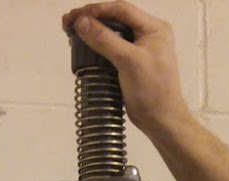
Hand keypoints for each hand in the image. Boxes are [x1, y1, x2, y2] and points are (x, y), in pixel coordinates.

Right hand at [61, 2, 190, 135]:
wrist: (162, 121)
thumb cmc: (151, 90)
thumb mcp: (129, 61)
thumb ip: (105, 39)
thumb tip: (80, 21)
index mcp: (154, 28)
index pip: (121, 9)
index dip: (96, 9)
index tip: (74, 16)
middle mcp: (148, 33)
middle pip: (115, 17)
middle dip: (90, 18)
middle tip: (66, 22)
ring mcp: (141, 47)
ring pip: (112, 31)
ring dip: (91, 30)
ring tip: (70, 31)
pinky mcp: (132, 61)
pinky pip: (112, 45)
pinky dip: (96, 43)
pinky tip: (81, 45)